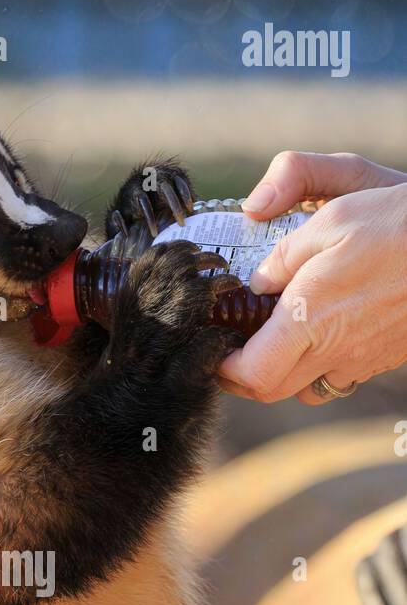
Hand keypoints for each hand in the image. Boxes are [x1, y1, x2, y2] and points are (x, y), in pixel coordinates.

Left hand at [218, 152, 406, 403]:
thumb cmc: (397, 223)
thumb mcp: (332, 214)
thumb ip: (283, 253)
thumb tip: (257, 281)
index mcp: (310, 317)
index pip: (252, 375)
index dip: (225, 370)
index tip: (216, 347)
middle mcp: (334, 349)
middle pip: (271, 391)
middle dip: (245, 376)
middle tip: (234, 348)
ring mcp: (361, 359)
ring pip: (306, 388)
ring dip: (284, 373)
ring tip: (277, 340)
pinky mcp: (383, 357)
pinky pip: (340, 376)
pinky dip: (320, 365)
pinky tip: (324, 332)